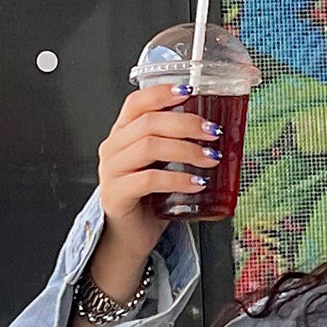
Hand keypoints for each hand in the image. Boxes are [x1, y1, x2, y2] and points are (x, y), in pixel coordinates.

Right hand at [93, 83, 224, 279]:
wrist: (130, 236)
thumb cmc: (149, 199)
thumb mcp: (162, 165)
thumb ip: (176, 145)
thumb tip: (214, 131)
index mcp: (122, 135)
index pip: (136, 103)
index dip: (162, 93)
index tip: (189, 90)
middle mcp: (113, 149)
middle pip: (148, 123)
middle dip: (186, 124)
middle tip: (213, 132)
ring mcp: (112, 172)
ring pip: (149, 147)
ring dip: (186, 150)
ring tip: (211, 159)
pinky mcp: (117, 195)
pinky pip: (149, 180)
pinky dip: (177, 180)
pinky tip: (196, 184)